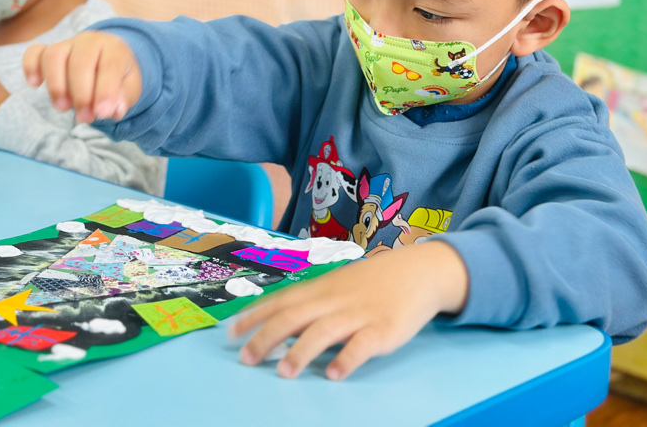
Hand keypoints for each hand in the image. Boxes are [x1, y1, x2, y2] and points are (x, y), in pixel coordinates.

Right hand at [23, 32, 141, 123]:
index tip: (103, 114)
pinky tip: (35, 85)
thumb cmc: (118, 77)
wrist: (108, 61)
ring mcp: (67, 44)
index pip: (109, 66)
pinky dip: (31, 67)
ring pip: (54, 56)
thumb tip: (111, 110)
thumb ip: (123, 97)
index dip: (106, 91)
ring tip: (63, 108)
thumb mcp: (130, 88)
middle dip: (81, 94)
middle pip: (80, 61)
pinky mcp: (48, 51)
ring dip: (56, 85)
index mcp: (114, 48)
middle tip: (85, 118)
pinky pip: (34, 53)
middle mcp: (89, 41)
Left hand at [230, 241, 468, 380]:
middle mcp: (333, 300)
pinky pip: (362, 345)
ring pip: (324, 331)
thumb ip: (311, 303)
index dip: (254, 315)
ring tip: (284, 372)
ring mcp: (358, 314)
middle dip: (267, 337)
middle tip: (246, 358)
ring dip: (302, 351)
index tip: (230, 332)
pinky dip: (347, 359)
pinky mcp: (382, 330)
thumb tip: (277, 324)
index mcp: (320, 289)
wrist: (416, 272)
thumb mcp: (337, 285)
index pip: (280, 300)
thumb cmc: (371, 282)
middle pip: (294, 316)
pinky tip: (333, 375)